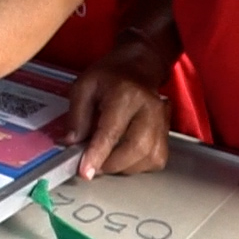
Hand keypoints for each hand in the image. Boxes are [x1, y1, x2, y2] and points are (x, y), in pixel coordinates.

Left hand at [61, 39, 173, 177]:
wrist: (140, 67)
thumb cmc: (109, 76)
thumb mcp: (83, 86)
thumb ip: (77, 115)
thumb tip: (71, 143)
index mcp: (126, 94)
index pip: (112, 131)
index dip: (97, 153)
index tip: (86, 172)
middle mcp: (150, 110)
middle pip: (135, 148)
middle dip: (110, 164)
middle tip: (92, 166)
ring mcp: (163, 123)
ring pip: (148, 158)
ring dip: (123, 167)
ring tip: (105, 160)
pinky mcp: (167, 134)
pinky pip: (155, 160)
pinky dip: (137, 166)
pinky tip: (123, 156)